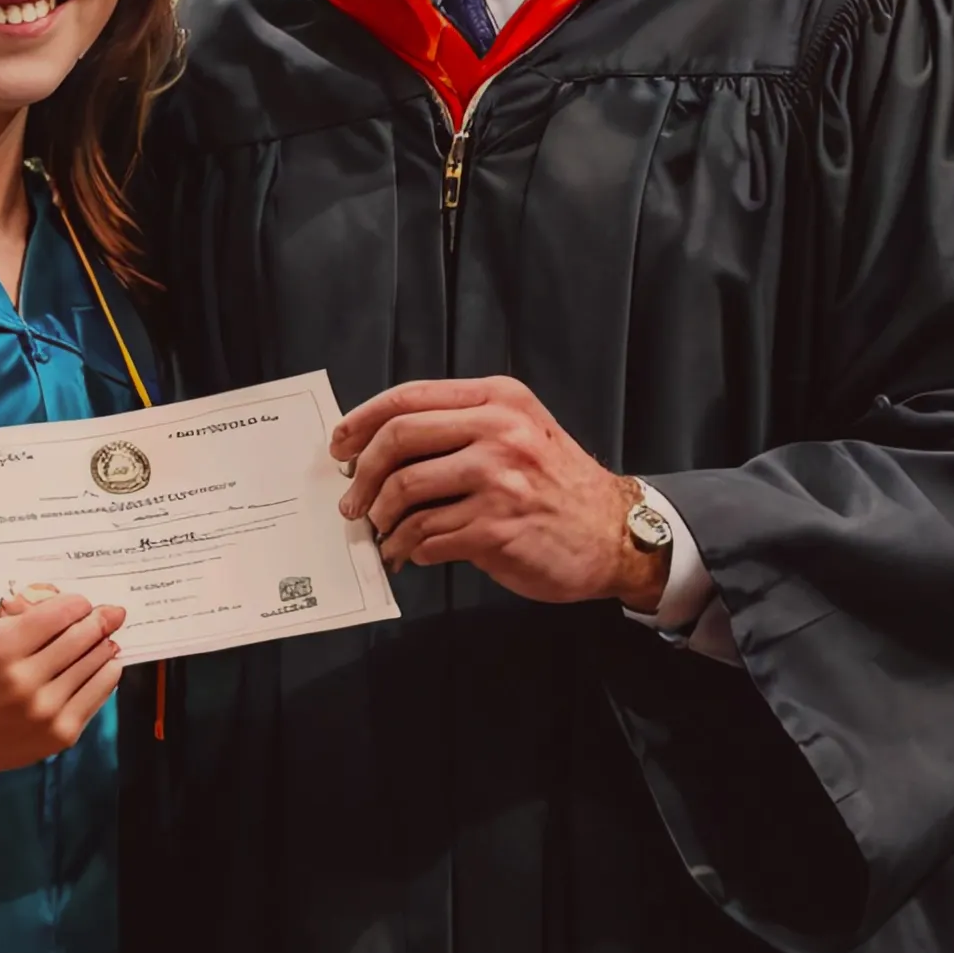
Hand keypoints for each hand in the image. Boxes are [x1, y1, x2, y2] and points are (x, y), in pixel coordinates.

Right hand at [0, 595, 124, 822]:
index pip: (59, 615)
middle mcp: (25, 682)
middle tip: (111, 613)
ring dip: (105, 645)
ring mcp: (45, 712)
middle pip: (82, 637)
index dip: (78, 604)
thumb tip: (68, 609)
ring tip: (108, 637)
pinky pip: (98, 695)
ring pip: (95, 665)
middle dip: (100, 620)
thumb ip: (19, 623)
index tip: (83, 602)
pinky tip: (105, 664)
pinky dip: (106, 675)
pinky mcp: (60, 735)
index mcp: (1, 652)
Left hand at [332, 376, 665, 611]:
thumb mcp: (519, 431)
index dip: (362, 421)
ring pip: (406, 491)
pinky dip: (409, 549)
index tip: (339, 446)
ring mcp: (499, 480)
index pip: (409, 398)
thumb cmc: (556, 484)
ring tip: (385, 532)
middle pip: (399, 439)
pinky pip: (428, 536)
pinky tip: (411, 554)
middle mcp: (499, 432)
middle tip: (351, 500)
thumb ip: (459, 428)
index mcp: (498, 399)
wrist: (614, 533)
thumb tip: (379, 448)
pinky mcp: (496, 528)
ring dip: (383, 518)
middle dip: (361, 473)